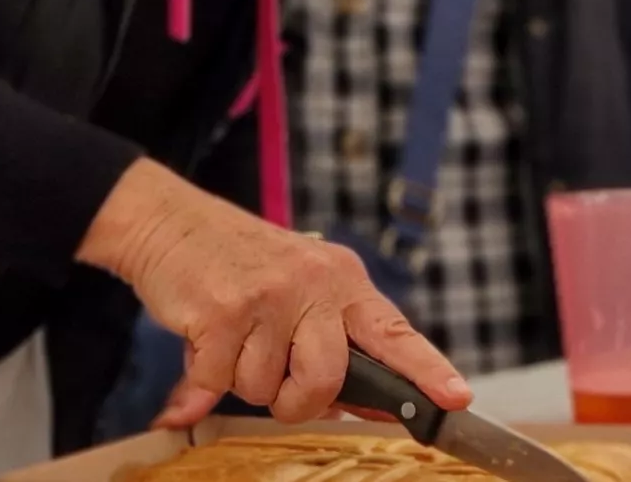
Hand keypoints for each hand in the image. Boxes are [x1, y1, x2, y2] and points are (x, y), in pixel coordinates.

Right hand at [78, 159, 471, 426]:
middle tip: (276, 383)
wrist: (172, 222)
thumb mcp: (300, 288)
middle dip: (297, 401)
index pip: (395, 332)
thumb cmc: (241, 264)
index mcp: (343, 282)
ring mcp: (268, 298)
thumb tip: (350, 407)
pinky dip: (202, 379)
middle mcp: (313, 286)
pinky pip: (218, 382)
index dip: (428, 370)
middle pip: (325, 381)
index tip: (457, 398)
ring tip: (232, 338)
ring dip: (240, 380)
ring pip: (264, 389)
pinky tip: (203, 341)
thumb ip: (329, 343)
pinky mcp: (223, 312)